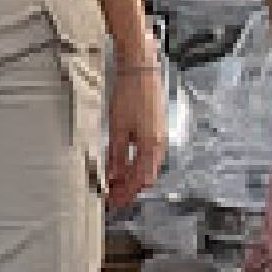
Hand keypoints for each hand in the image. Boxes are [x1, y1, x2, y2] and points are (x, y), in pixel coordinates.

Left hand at [105, 65, 167, 209]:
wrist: (140, 69)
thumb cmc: (131, 94)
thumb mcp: (117, 128)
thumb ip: (115, 154)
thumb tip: (112, 174)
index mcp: (152, 146)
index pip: (139, 179)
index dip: (126, 193)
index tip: (113, 202)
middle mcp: (159, 143)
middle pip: (145, 175)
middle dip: (128, 188)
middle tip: (112, 195)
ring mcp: (159, 136)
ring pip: (146, 165)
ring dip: (130, 175)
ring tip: (113, 181)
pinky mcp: (155, 128)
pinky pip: (146, 153)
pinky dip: (133, 162)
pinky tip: (121, 162)